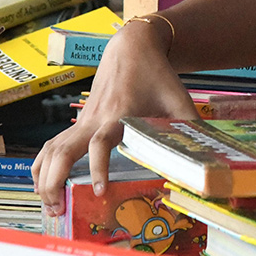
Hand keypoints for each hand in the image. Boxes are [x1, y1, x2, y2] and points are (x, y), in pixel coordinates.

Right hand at [31, 20, 199, 214]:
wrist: (132, 46)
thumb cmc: (157, 73)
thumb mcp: (179, 98)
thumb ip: (192, 125)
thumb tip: (212, 155)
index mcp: (118, 114)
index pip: (101, 143)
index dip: (99, 166)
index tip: (100, 189)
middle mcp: (95, 119)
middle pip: (63, 151)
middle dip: (55, 181)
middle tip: (58, 209)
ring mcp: (83, 120)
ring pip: (51, 149)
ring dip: (44, 177)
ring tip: (48, 204)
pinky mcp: (79, 121)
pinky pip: (52, 144)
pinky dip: (43, 164)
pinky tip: (42, 183)